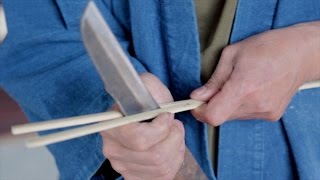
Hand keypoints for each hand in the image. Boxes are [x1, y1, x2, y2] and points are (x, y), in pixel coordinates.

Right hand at [101, 73, 184, 178]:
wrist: (141, 117)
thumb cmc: (145, 102)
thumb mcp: (147, 84)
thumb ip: (150, 86)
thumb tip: (154, 98)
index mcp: (112, 126)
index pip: (138, 139)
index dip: (160, 129)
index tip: (167, 116)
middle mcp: (113, 149)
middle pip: (155, 155)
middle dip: (173, 138)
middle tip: (173, 125)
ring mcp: (123, 166)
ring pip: (162, 166)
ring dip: (176, 147)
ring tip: (172, 134)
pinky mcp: (135, 176)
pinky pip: (163, 175)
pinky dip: (173, 159)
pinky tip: (169, 147)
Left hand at [191, 22, 319, 125]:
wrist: (299, 54)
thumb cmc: (266, 47)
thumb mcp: (232, 54)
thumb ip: (214, 80)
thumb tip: (198, 96)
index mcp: (243, 87)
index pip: (213, 116)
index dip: (200, 112)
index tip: (196, 103)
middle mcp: (255, 104)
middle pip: (222, 117)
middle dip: (213, 105)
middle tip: (218, 87)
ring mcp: (265, 112)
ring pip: (233, 117)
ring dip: (228, 105)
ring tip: (239, 84)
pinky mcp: (271, 115)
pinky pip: (246, 115)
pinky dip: (241, 106)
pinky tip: (250, 90)